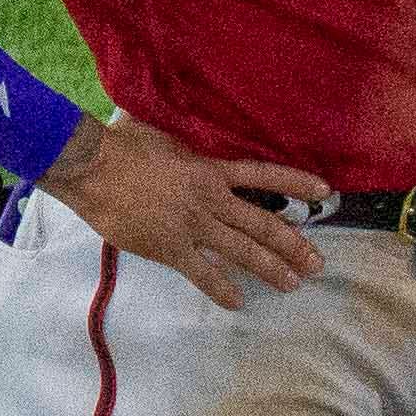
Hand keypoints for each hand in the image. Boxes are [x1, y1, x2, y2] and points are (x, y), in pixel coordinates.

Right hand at [44, 116, 325, 310]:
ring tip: (292, 284)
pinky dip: (221, 290)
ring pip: (243, 251)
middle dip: (294, 245)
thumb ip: (182, 136)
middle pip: (264, 224)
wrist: (90, 166)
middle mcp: (211, 199)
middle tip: (317, 263)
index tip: (325, 192)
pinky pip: (203, 273)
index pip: (265, 175)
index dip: (297, 183)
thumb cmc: (121, 144)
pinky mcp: (170, 247)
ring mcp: (192, 225)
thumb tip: (181, 113)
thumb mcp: (162, 132)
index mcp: (211, 170)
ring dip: (271, 269)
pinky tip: (237, 303)